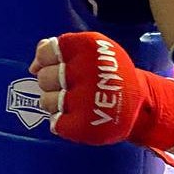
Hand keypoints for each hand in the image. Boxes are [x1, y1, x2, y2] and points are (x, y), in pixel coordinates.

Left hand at [29, 32, 173, 150]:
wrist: (140, 101)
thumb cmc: (106, 72)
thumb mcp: (90, 51)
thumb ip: (59, 50)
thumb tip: (33, 65)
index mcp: (87, 47)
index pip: (46, 51)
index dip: (45, 60)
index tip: (55, 65)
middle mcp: (86, 70)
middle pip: (44, 78)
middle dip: (51, 83)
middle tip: (68, 86)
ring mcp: (85, 99)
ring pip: (46, 101)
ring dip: (55, 103)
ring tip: (74, 102)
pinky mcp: (84, 125)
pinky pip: (56, 123)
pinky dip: (62, 122)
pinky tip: (76, 116)